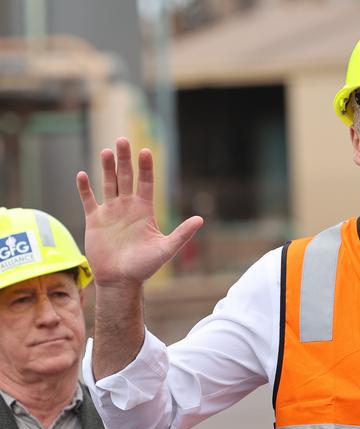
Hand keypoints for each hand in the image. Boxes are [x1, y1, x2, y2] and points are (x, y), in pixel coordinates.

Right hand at [76, 137, 202, 286]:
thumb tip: (200, 220)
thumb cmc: (144, 266)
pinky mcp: (94, 220)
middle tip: (122, 140)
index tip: (145, 151)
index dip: (146, 167)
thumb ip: (182, 234)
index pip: (146, 183)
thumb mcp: (166, 249)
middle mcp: (127, 207)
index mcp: (145, 210)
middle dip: (125, 160)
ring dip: (107, 168)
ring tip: (107, 151)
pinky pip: (89, 200)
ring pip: (108, 184)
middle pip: (126, 177)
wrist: (121, 280)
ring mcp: (110, 212)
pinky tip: (82, 175)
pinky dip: (85, 189)